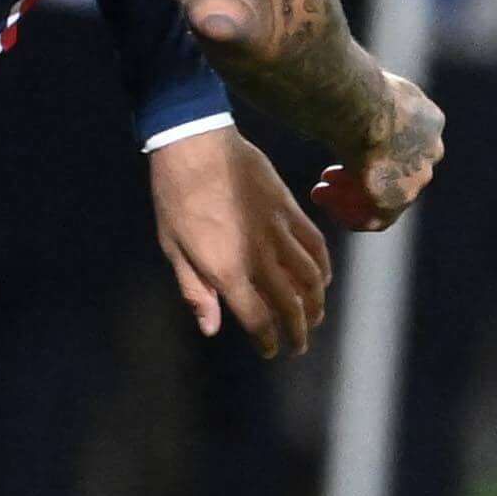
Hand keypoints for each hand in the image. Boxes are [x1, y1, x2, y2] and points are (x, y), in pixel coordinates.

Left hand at [150, 128, 330, 358]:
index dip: (268, 341)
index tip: (271, 350)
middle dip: (298, 331)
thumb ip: (195, 291)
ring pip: (311, 278)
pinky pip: (316, 244)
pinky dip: (324, 267)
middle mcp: (259, 257)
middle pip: (290, 305)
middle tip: (299, 345)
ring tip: (315, 317)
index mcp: (227, 271)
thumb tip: (211, 328)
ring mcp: (278, 232)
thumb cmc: (175, 197)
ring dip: (317, 304)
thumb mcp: (173, 249)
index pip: (258, 319)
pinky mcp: (290, 209)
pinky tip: (323, 278)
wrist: (195, 145)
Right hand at [308, 71, 444, 232]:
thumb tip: (341, 88)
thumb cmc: (354, 85)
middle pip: (396, 172)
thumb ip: (362, 96)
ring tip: (320, 191)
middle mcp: (430, 150)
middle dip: (361, 174)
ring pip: (384, 197)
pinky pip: (377, 219)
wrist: (362, 105)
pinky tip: (325, 203)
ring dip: (350, 196)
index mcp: (429, 120)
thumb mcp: (366, 81)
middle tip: (329, 176)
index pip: (407, 143)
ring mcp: (417, 176)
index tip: (347, 149)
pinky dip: (349, 214)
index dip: (374, 150)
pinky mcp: (398, 197)